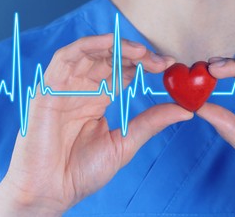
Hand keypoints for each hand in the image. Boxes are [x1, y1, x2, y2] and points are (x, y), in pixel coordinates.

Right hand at [0, 34, 192, 215]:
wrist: (53, 191)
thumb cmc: (83, 171)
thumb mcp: (125, 142)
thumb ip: (152, 122)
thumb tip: (186, 110)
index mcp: (98, 99)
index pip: (123, 71)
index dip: (144, 64)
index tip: (169, 65)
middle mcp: (82, 88)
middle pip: (109, 58)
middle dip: (135, 54)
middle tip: (159, 61)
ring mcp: (65, 87)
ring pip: (90, 53)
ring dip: (116, 46)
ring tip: (141, 52)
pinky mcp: (48, 88)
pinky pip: (66, 58)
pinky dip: (88, 45)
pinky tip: (110, 43)